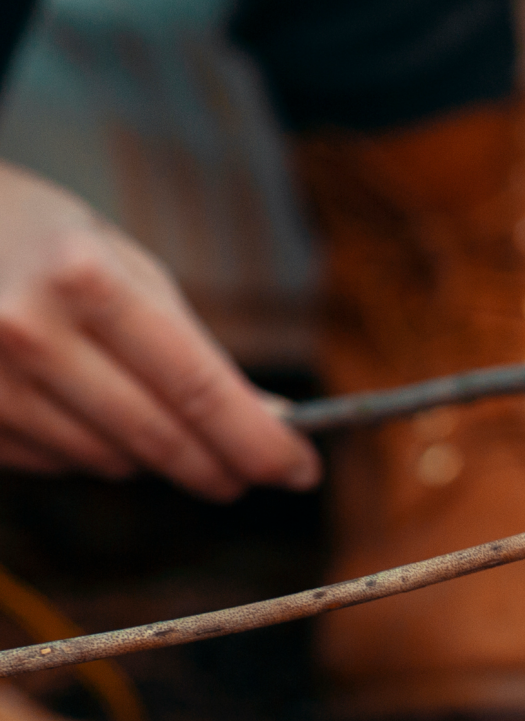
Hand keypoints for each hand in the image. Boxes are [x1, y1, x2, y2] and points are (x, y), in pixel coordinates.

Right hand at [0, 161, 319, 499]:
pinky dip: (92, 451)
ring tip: (159, 420)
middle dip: (219, 467)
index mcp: (83, 279)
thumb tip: (270, 421)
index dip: (259, 441)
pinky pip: (58, 464)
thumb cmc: (49, 245)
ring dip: (152, 458)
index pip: (197, 389)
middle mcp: (29, 332)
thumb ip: (197, 347)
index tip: (300, 469)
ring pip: (109, 462)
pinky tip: (87, 412)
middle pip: (157, 439)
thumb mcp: (129, 268)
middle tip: (254, 474)